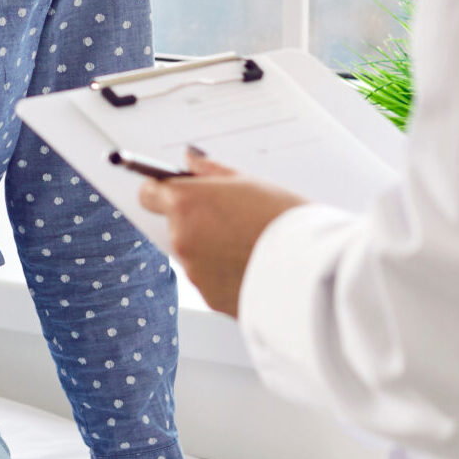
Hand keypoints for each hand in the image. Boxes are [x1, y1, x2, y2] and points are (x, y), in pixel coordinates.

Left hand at [138, 148, 305, 315]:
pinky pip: (208, 279)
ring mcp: (193, 271)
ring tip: (247, 244)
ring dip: (209, 250)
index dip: (162, 192)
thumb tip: (190, 161)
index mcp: (185, 203)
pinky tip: (250, 265)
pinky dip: (222, 274)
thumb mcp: (249, 182)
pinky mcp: (208, 297)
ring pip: (192, 254)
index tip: (175, 192)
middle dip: (194, 222)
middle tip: (229, 218)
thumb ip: (210, 171)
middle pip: (174, 226)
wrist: (310, 270)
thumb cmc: (284, 221)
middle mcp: (181, 238)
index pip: (149, 194)